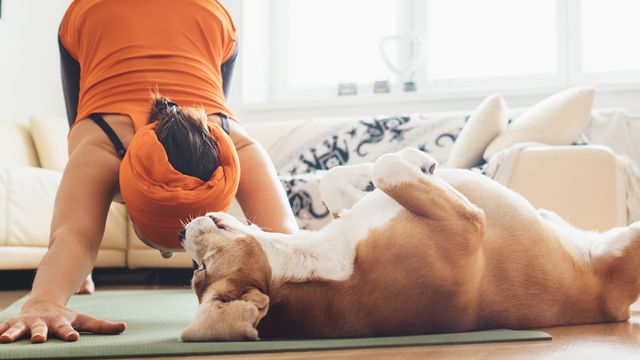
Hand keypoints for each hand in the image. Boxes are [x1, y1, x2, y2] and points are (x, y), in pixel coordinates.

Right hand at [0, 299, 125, 342]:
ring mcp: (26, 323)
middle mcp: (42, 322)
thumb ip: (102, 326)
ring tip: (7, 340)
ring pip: (18, 328)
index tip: (73, 338)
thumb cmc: (65, 317)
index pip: (66, 329)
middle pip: (41, 329)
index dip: (69, 333)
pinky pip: (3, 328)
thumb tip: (124, 327)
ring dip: (12, 333)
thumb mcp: (83, 320)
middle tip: (37, 339)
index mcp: (60, 322)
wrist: (43, 304)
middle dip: (38, 334)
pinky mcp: (12, 324)